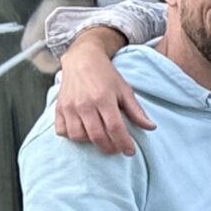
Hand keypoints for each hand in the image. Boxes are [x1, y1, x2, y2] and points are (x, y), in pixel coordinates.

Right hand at [53, 34, 150, 153]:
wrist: (81, 59)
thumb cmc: (105, 75)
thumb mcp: (124, 90)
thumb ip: (136, 111)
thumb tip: (151, 127)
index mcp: (103, 99)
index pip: (115, 128)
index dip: (124, 143)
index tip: (130, 151)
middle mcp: (85, 104)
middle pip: (97, 135)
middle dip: (109, 148)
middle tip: (117, 149)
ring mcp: (69, 107)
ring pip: (77, 136)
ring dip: (90, 142)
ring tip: (100, 138)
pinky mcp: (59, 107)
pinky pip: (61, 130)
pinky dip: (71, 136)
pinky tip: (82, 132)